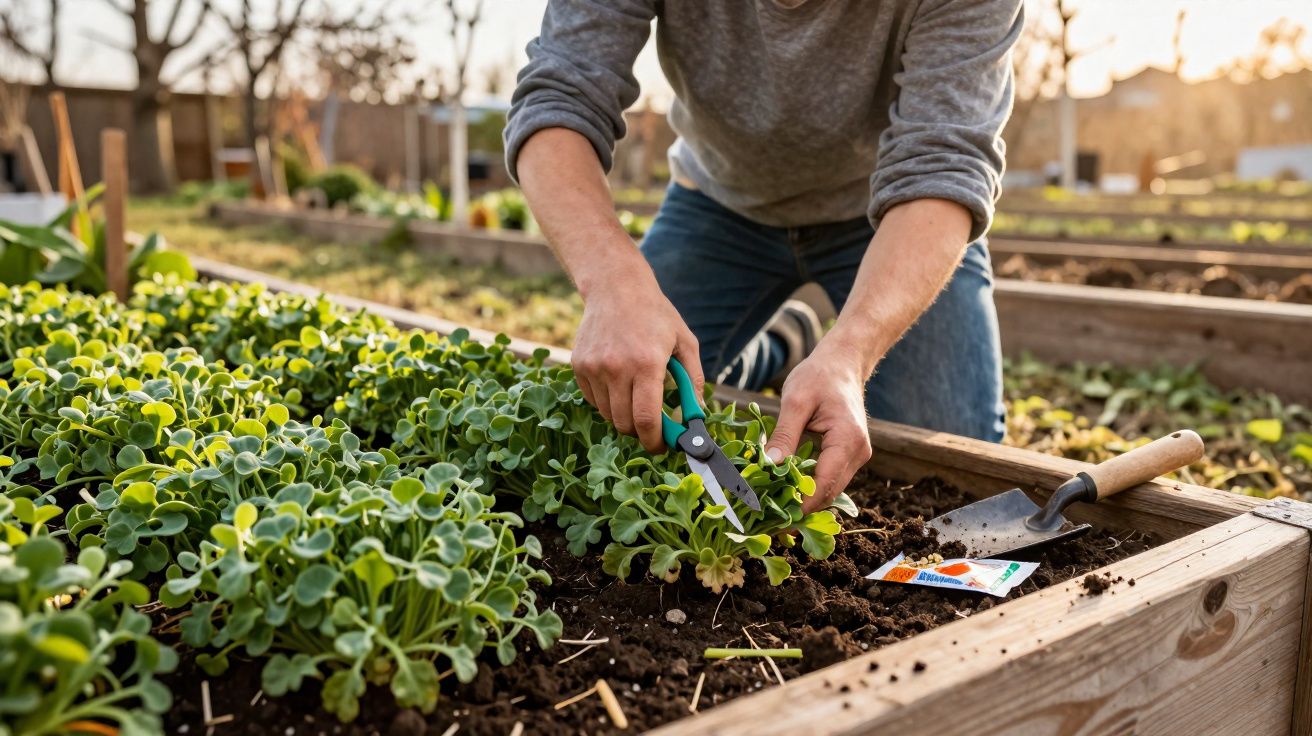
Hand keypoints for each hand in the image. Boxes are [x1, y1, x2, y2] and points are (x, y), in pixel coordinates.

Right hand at [572, 265, 703, 452]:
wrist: (616, 287)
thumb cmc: (655, 314)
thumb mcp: (685, 342)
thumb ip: (693, 380)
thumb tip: (699, 414)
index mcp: (646, 364)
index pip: (646, 421)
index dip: (655, 442)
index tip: (662, 447)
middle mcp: (616, 368)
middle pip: (624, 424)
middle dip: (641, 433)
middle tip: (653, 426)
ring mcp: (594, 367)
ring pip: (607, 415)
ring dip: (623, 416)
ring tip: (636, 397)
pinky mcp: (579, 366)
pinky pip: (593, 400)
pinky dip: (607, 402)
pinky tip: (619, 384)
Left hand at [764, 347, 872, 513]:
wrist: (843, 363)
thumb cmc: (819, 376)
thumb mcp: (796, 401)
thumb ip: (784, 435)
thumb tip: (768, 466)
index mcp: (848, 440)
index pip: (824, 485)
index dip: (800, 505)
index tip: (774, 517)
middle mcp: (858, 453)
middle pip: (828, 493)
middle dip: (799, 507)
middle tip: (767, 519)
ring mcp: (857, 456)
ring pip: (830, 489)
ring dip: (804, 499)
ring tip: (772, 507)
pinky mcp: (849, 455)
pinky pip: (830, 478)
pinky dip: (810, 486)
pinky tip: (786, 489)